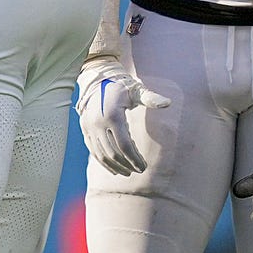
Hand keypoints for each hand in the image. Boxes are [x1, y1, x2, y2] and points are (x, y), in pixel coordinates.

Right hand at [77, 59, 166, 176]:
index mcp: (112, 116)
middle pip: (112, 153)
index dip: (135, 159)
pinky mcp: (84, 129)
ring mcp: (88, 127)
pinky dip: (103, 161)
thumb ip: (151, 98)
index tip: (144, 167)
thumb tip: (168, 102)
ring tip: (127, 172)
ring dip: (114, 166)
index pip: (124, 145)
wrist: (98, 80)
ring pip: (101, 155)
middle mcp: (98, 123)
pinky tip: (114, 168)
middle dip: (126, 165)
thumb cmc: (122, 86)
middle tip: (138, 171)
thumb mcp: (137, 91)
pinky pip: (93, 150)